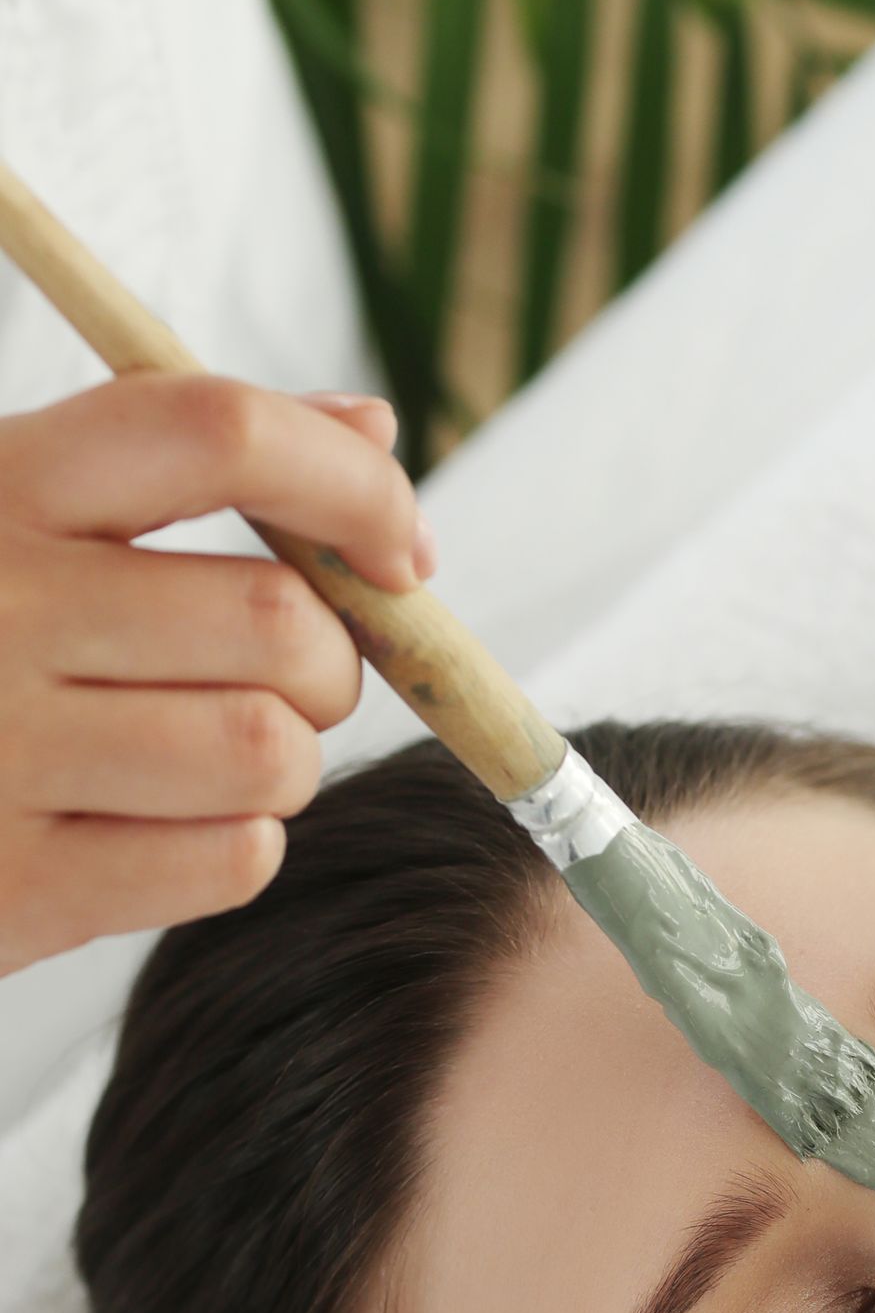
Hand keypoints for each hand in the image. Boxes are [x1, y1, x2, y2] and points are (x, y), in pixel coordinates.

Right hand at [0, 374, 434, 976]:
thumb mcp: (18, 508)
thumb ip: (184, 458)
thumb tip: (372, 427)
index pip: (218, 434)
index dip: (351, 485)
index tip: (398, 551)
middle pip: (276, 620)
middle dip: (328, 661)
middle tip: (287, 681)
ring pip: (267, 751)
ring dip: (283, 763)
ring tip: (211, 757)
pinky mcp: (17, 886)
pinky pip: (231, 860)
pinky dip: (237, 847)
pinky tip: (167, 823)